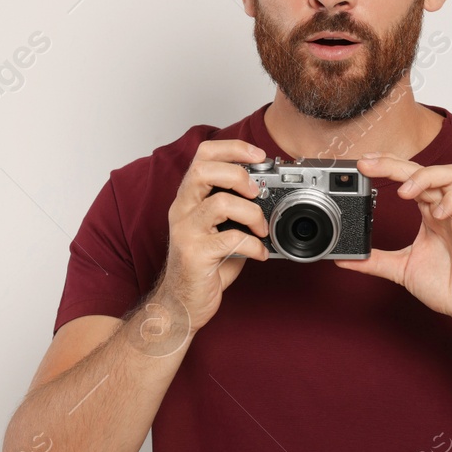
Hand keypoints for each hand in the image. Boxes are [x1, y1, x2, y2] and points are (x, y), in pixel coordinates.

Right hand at [153, 139, 271, 333]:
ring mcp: (186, 231)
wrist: (181, 303)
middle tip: (257, 192)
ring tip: (262, 229)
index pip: (203, 155)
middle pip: (204, 170)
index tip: (258, 155)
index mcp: (189, 197)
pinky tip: (260, 253)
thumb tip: (270, 193)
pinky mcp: (195, 254)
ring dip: (252, 213)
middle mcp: (183, 209)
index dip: (233, 148)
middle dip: (239, 175)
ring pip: (220, 203)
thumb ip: (235, 209)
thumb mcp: (218, 229)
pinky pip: (231, 240)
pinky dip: (254, 245)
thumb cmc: (204, 265)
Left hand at [333, 154, 451, 333]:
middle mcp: (446, 208)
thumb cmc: (448, 286)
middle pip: (424, 169)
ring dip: (426, 176)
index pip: (409, 176)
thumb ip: (375, 260)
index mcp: (430, 212)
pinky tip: (437, 214)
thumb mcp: (402, 268)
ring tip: (405, 192)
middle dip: (395, 164)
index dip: (388, 165)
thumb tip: (344, 259)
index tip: (363, 163)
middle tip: (369, 165)